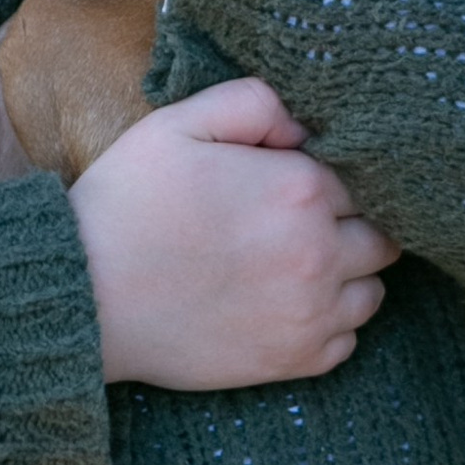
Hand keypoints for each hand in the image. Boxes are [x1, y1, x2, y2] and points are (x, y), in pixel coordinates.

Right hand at [68, 77, 397, 388]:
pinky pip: (347, 340)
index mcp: (299, 188)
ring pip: (372, 291)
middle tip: (296, 225)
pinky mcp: (293, 361)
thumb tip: (305, 124)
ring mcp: (311, 313)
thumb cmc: (127, 204)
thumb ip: (253, 103)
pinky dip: (329, 324)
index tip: (290, 183)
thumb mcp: (178, 123)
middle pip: (380, 235)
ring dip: (348, 275)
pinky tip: (286, 306)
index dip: (326, 177)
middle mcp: (320, 252)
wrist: (84, 296)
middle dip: (349, 224)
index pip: (358, 177)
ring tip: (296, 266)